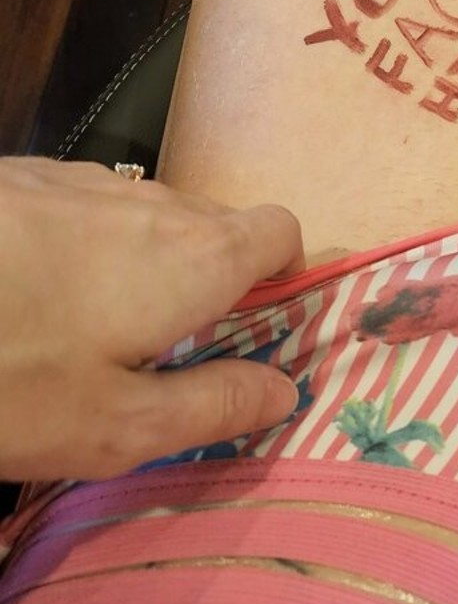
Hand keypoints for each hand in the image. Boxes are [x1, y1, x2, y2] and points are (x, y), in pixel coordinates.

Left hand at [0, 158, 304, 481]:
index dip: (284, 275)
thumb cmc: (5, 374)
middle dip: (207, 280)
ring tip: (80, 330)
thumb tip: (285, 389)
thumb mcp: (112, 427)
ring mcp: (81, 179)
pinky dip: (80, 244)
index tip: (254, 328)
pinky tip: (23, 294)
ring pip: (144, 215)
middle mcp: (151, 201)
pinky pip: (82, 206)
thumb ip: (211, 405)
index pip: (282, 230)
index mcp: (194, 256)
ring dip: (140, 262)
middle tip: (158, 354)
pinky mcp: (21, 176)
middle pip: (214, 224)